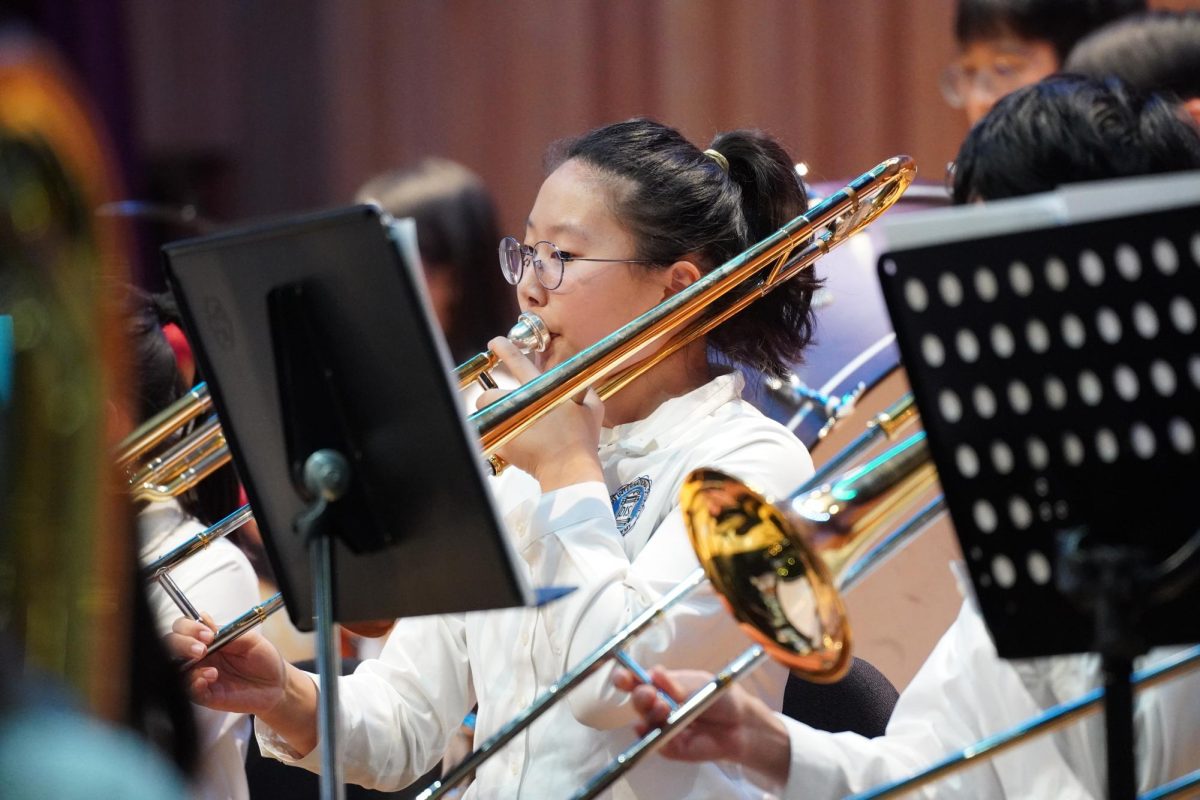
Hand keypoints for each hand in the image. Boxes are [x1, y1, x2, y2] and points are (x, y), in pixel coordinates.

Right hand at [166, 614, 287, 716]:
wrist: (276, 684)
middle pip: (170, 646)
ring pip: (175, 669)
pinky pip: (188, 690)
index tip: (207, 634)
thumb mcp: (248, 640)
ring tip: (211, 669)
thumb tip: (202, 618)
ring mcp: (199, 675)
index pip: (182, 628)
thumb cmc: (263, 658)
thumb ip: (225, 632)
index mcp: (207, 640)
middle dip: (181, 644)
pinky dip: (194, 684)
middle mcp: (199, 656)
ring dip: (188, 667)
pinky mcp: (204, 695)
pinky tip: (210, 678)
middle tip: (202, 649)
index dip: (188, 628)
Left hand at [477, 336, 603, 490]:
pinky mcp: (503, 443)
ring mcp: (509, 423)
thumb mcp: (593, 408)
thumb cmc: (581, 438)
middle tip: (504, 404)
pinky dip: (499, 436)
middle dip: (493, 395)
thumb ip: (586, 389)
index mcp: (542, 390)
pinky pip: (492, 433)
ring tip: (507, 423)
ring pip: (486, 411)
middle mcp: (520, 403)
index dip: (505, 350)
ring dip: (493, 413)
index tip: (495, 342)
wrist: (568, 467)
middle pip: (489, 392)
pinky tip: (513, 443)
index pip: (518, 363)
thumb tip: (582, 382)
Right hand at [613, 666, 790, 781]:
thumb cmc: (720, 697)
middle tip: (648, 693)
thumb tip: (654, 673)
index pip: (636, 681)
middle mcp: (658, 705)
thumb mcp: (700, 684)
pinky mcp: (669, 747)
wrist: (741, 724)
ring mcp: (662, 727)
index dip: (625, 679)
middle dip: (639, 696)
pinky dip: (652, 736)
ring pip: (645, 722)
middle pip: (637, 701)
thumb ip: (677, 684)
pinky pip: (655, 743)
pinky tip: (654, 729)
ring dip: (650, 714)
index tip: (622, 677)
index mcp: (661, 685)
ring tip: (664, 708)